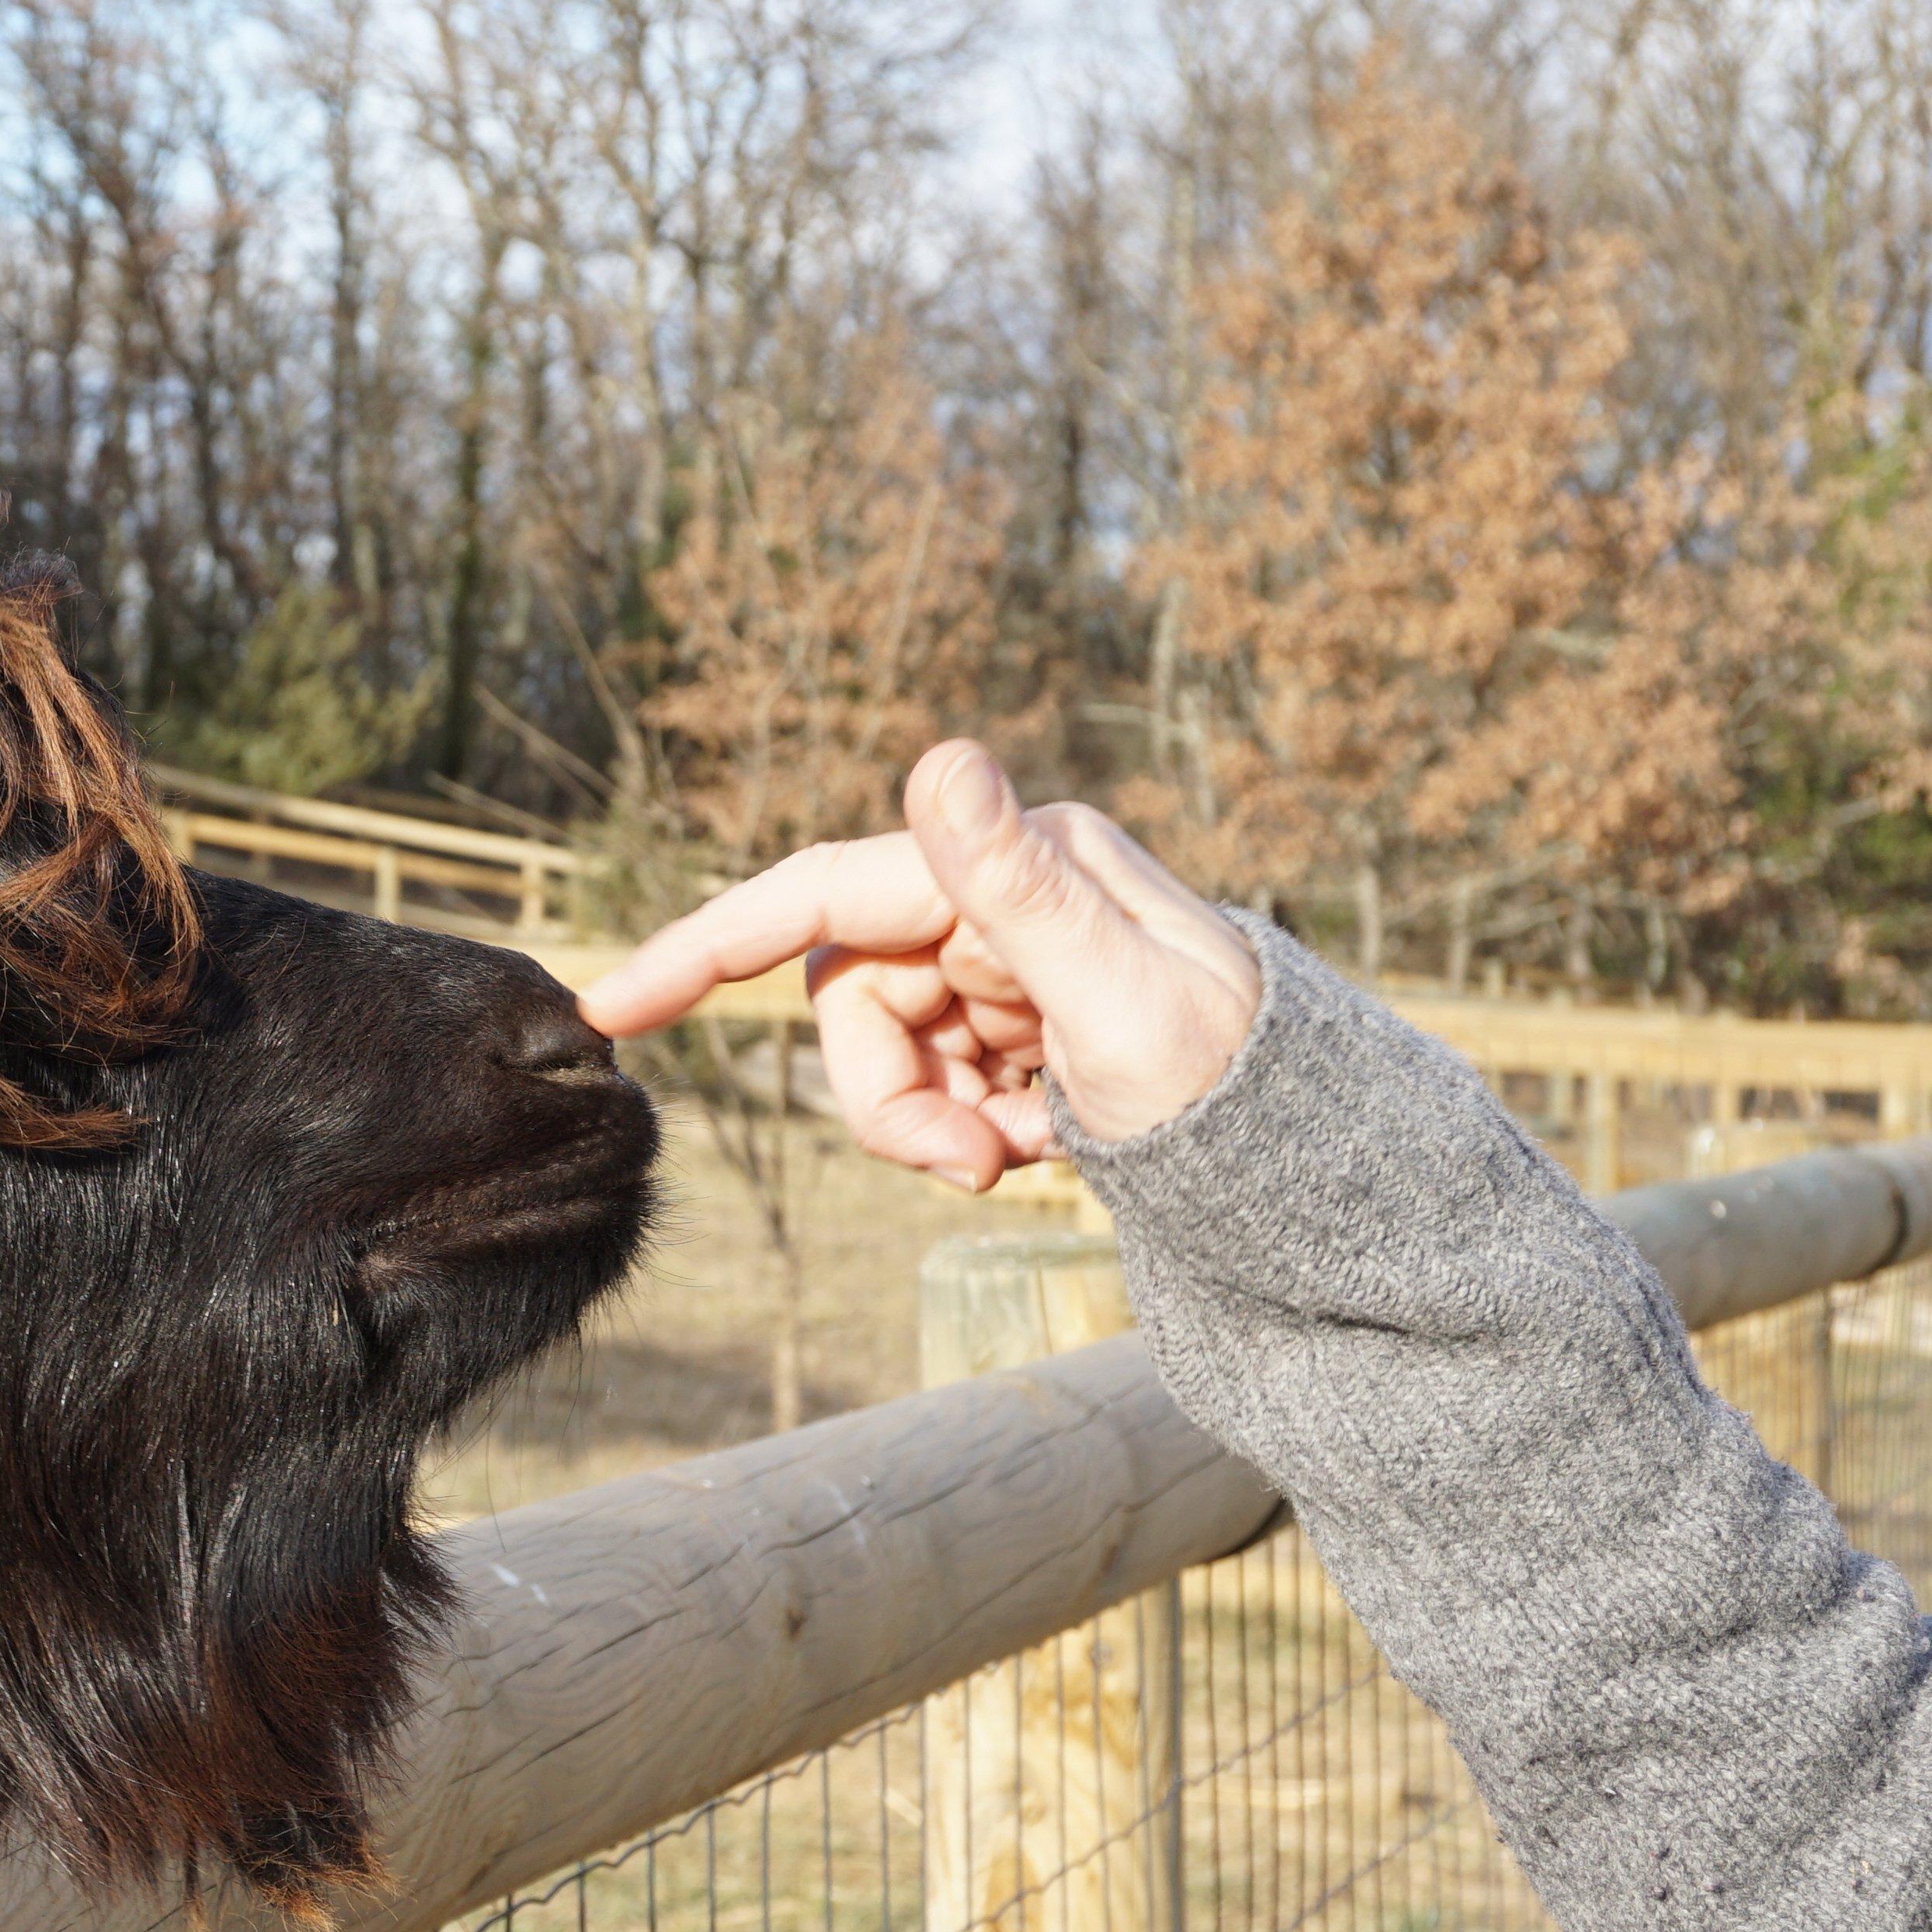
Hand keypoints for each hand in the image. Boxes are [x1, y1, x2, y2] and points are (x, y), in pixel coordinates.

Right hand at [577, 742, 1259, 1190]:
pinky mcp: (1017, 1028)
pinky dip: (971, 1134)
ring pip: (886, 1053)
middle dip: (887, 1098)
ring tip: (1018, 1165)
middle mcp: (1003, 900)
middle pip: (851, 1000)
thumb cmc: (1238, 1090)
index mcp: (1017, 866)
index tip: (612, 1008)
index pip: (816, 897)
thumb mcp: (1123, 998)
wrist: (1319, 1172)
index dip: (704, 947)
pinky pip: (935, 1086)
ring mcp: (1008, 966)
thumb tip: (943, 759)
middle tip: (967, 1169)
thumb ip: (1019, 886)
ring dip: (931, 1127)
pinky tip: (1046, 1149)